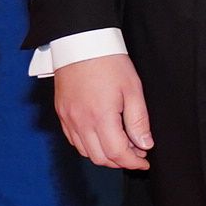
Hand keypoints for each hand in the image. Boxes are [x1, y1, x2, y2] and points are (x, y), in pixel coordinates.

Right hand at [53, 52, 152, 170]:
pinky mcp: (61, 113)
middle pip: (99, 158)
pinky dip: (89, 145)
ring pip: (85, 152)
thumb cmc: (110, 63)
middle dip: (120, 161)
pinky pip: (74, 140)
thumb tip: (144, 145)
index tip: (144, 161)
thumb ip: (138, 121)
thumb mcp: (133, 89)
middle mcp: (81, 122)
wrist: (81, 43)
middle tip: (136, 153)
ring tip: (122, 144)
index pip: (117, 153)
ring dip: (104, 154)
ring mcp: (68, 119)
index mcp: (101, 117)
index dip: (133, 162)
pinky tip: (102, 136)